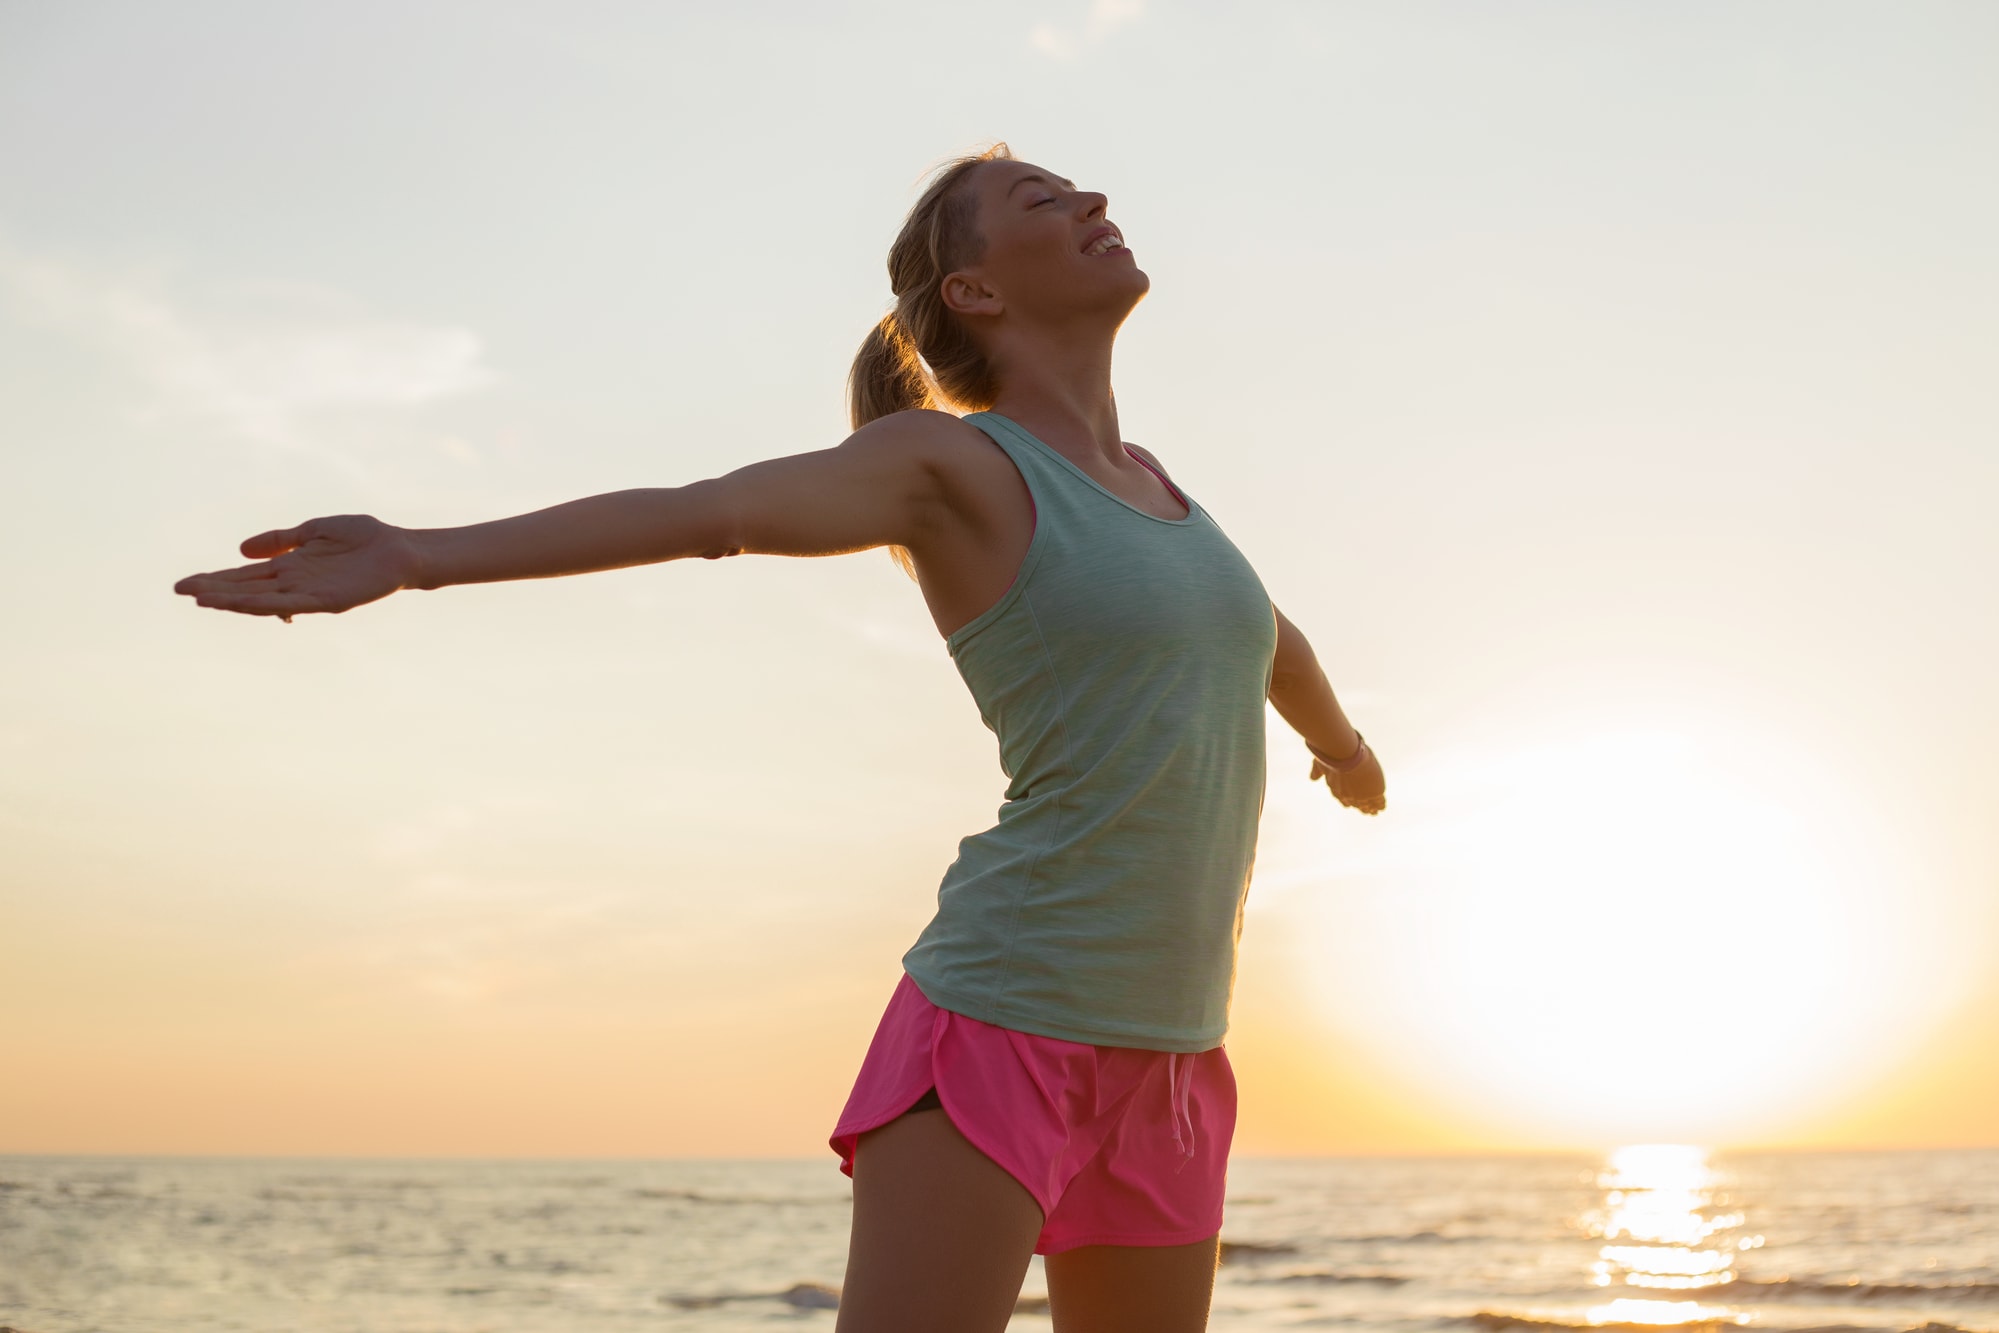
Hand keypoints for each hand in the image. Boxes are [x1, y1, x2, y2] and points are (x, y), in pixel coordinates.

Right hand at [174, 514, 420, 620]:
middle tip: (178, 590)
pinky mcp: (328, 601)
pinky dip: (266, 604)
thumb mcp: (314, 530)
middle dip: (213, 590)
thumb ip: (281, 540)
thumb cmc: (365, 538)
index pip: (245, 576)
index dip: (215, 579)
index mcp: (291, 566)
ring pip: (263, 601)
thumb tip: (242, 550)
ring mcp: (310, 594)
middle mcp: (295, 583)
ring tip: (201, 599)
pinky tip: (244, 603)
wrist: (401, 549)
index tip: (185, 582)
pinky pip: (291, 605)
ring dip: (231, 601)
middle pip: (246, 589)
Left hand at [1310, 745, 1384, 815]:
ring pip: (1367, 806)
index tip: (1350, 804)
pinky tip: (1382, 807)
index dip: (1348, 802)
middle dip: (1361, 807)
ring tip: (1375, 812)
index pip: (1343, 800)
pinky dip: (1380, 804)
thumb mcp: (1320, 764)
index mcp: (1336, 791)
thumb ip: (1316, 771)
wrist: (1346, 755)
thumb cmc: (1332, 757)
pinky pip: (1379, 802)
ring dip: (1371, 808)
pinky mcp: (1375, 793)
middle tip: (1366, 811)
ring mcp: (1362, 796)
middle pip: (1356, 805)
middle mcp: (1348, 797)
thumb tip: (1312, 778)